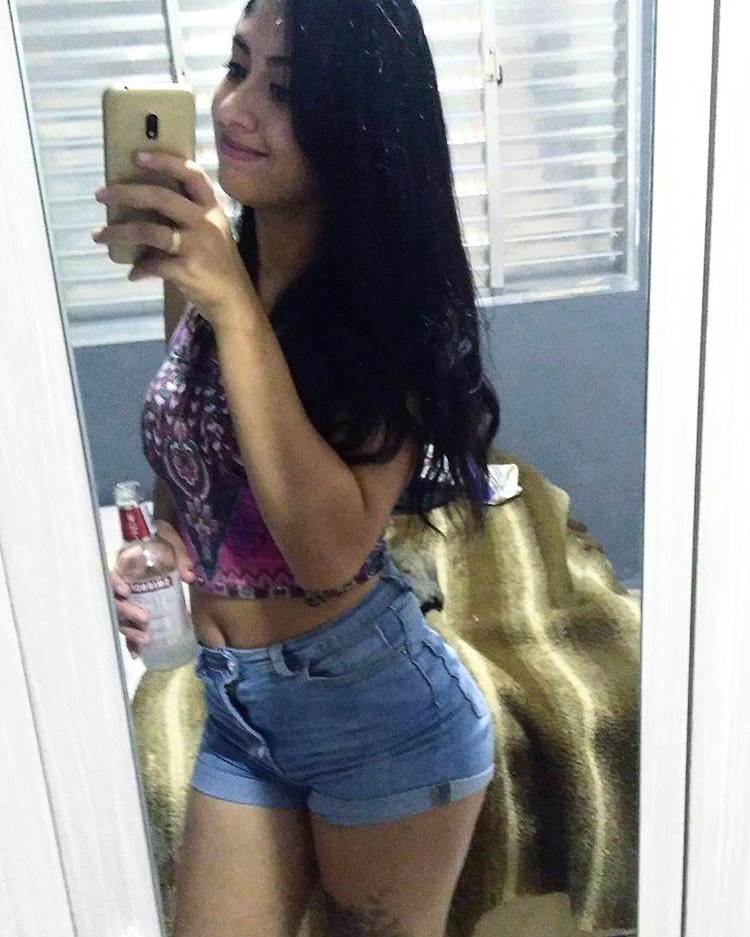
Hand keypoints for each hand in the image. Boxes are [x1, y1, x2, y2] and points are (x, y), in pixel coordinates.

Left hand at [91, 151, 258, 325]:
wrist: (234, 302)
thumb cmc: (219, 265)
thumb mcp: (212, 233)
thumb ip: (187, 217)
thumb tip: (143, 206)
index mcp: (212, 209)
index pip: (192, 175)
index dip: (165, 162)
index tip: (137, 156)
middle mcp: (206, 223)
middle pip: (162, 198)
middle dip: (126, 193)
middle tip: (101, 194)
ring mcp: (197, 247)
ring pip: (150, 231)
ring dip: (119, 232)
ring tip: (99, 235)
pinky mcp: (188, 270)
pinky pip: (154, 265)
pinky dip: (140, 270)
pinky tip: (133, 274)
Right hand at [110, 518, 197, 659]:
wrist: (163, 547)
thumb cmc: (163, 543)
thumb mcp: (171, 544)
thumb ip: (180, 558)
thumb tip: (190, 576)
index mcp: (124, 566)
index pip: (110, 574)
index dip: (115, 583)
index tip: (127, 591)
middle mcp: (119, 584)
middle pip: (114, 600)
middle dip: (127, 611)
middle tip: (146, 618)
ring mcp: (124, 601)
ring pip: (119, 618)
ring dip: (130, 630)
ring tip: (147, 639)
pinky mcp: (131, 613)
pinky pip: (127, 628)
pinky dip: (131, 642)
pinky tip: (137, 653)